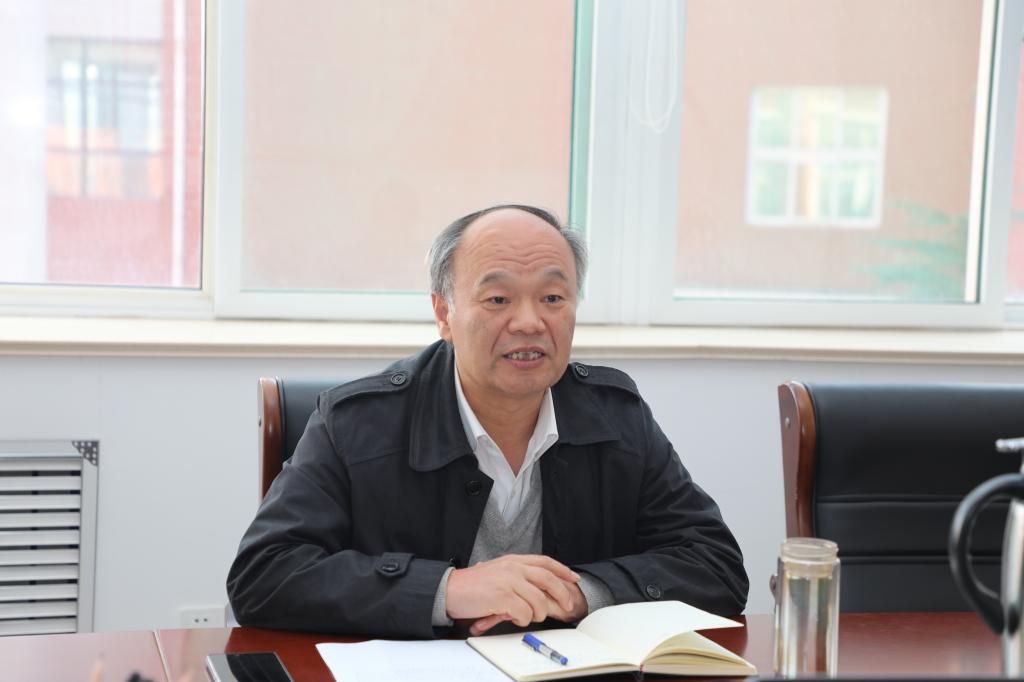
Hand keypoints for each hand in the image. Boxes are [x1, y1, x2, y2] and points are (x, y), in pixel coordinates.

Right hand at [445, 554, 580, 634]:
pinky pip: (524, 613)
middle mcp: (513, 568)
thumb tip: (537, 588)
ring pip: (539, 601)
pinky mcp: (502, 596)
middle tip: (566, 606)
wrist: (449, 590)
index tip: (574, 578)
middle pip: (548, 579)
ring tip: (526, 616)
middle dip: (561, 594)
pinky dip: (522, 619)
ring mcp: (509, 581)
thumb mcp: (497, 572)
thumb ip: (516, 575)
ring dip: (537, 613)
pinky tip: (512, 617)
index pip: (545, 562)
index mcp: (513, 561)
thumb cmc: (472, 585)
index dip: (562, 570)